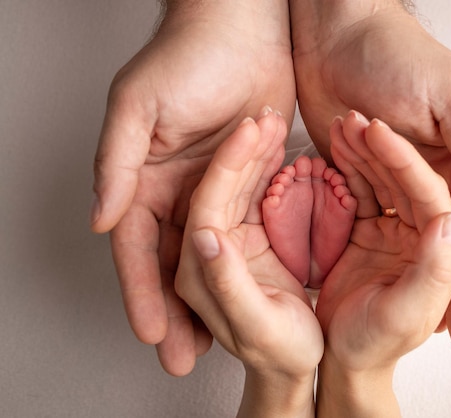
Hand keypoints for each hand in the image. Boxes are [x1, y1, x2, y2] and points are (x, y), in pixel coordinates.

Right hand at [90, 2, 295, 374]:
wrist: (245, 29)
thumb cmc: (188, 57)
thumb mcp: (140, 107)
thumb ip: (118, 164)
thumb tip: (100, 218)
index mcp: (144, 179)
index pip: (139, 249)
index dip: (142, 293)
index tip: (151, 334)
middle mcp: (177, 191)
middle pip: (174, 264)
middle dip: (176, 311)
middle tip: (182, 358)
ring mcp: (215, 190)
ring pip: (211, 256)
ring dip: (212, 299)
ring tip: (219, 342)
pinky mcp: (252, 183)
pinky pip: (248, 230)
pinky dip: (249, 264)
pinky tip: (259, 294)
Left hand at [175, 112, 320, 416]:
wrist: (305, 360)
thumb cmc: (282, 353)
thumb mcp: (258, 325)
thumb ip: (225, 284)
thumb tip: (205, 240)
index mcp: (194, 274)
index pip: (203, 209)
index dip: (226, 167)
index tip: (248, 131)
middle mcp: (203, 251)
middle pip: (216, 188)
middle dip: (240, 151)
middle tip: (265, 114)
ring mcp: (226, 239)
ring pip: (234, 185)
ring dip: (253, 152)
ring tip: (275, 117)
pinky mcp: (249, 234)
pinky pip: (254, 193)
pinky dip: (267, 167)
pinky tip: (280, 142)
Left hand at [291, 0, 450, 347]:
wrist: (334, 33)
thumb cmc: (394, 54)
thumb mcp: (446, 96)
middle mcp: (430, 173)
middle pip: (446, 240)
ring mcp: (391, 178)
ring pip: (408, 237)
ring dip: (416, 275)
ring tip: (420, 320)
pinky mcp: (355, 175)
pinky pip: (367, 217)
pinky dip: (373, 248)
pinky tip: (374, 278)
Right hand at [315, 113, 450, 416]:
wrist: (335, 356)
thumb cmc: (372, 344)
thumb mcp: (404, 314)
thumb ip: (436, 271)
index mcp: (443, 252)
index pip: (430, 194)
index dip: (405, 160)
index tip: (379, 130)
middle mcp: (423, 235)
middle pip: (406, 179)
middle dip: (382, 148)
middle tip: (355, 117)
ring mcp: (394, 229)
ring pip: (384, 179)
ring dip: (365, 151)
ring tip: (342, 122)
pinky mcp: (368, 229)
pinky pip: (361, 190)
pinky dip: (349, 167)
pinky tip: (335, 144)